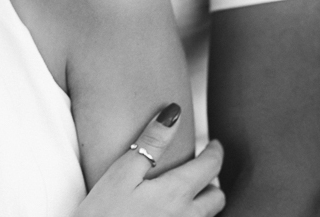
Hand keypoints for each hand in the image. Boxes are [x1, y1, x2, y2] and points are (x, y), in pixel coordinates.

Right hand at [73, 104, 225, 216]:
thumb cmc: (102, 215)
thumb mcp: (121, 173)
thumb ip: (151, 143)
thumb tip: (174, 113)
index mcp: (176, 193)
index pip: (211, 167)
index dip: (215, 152)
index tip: (214, 144)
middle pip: (217, 197)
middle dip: (212, 181)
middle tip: (198, 170)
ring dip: (202, 202)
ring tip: (184, 193)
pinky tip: (169, 214)